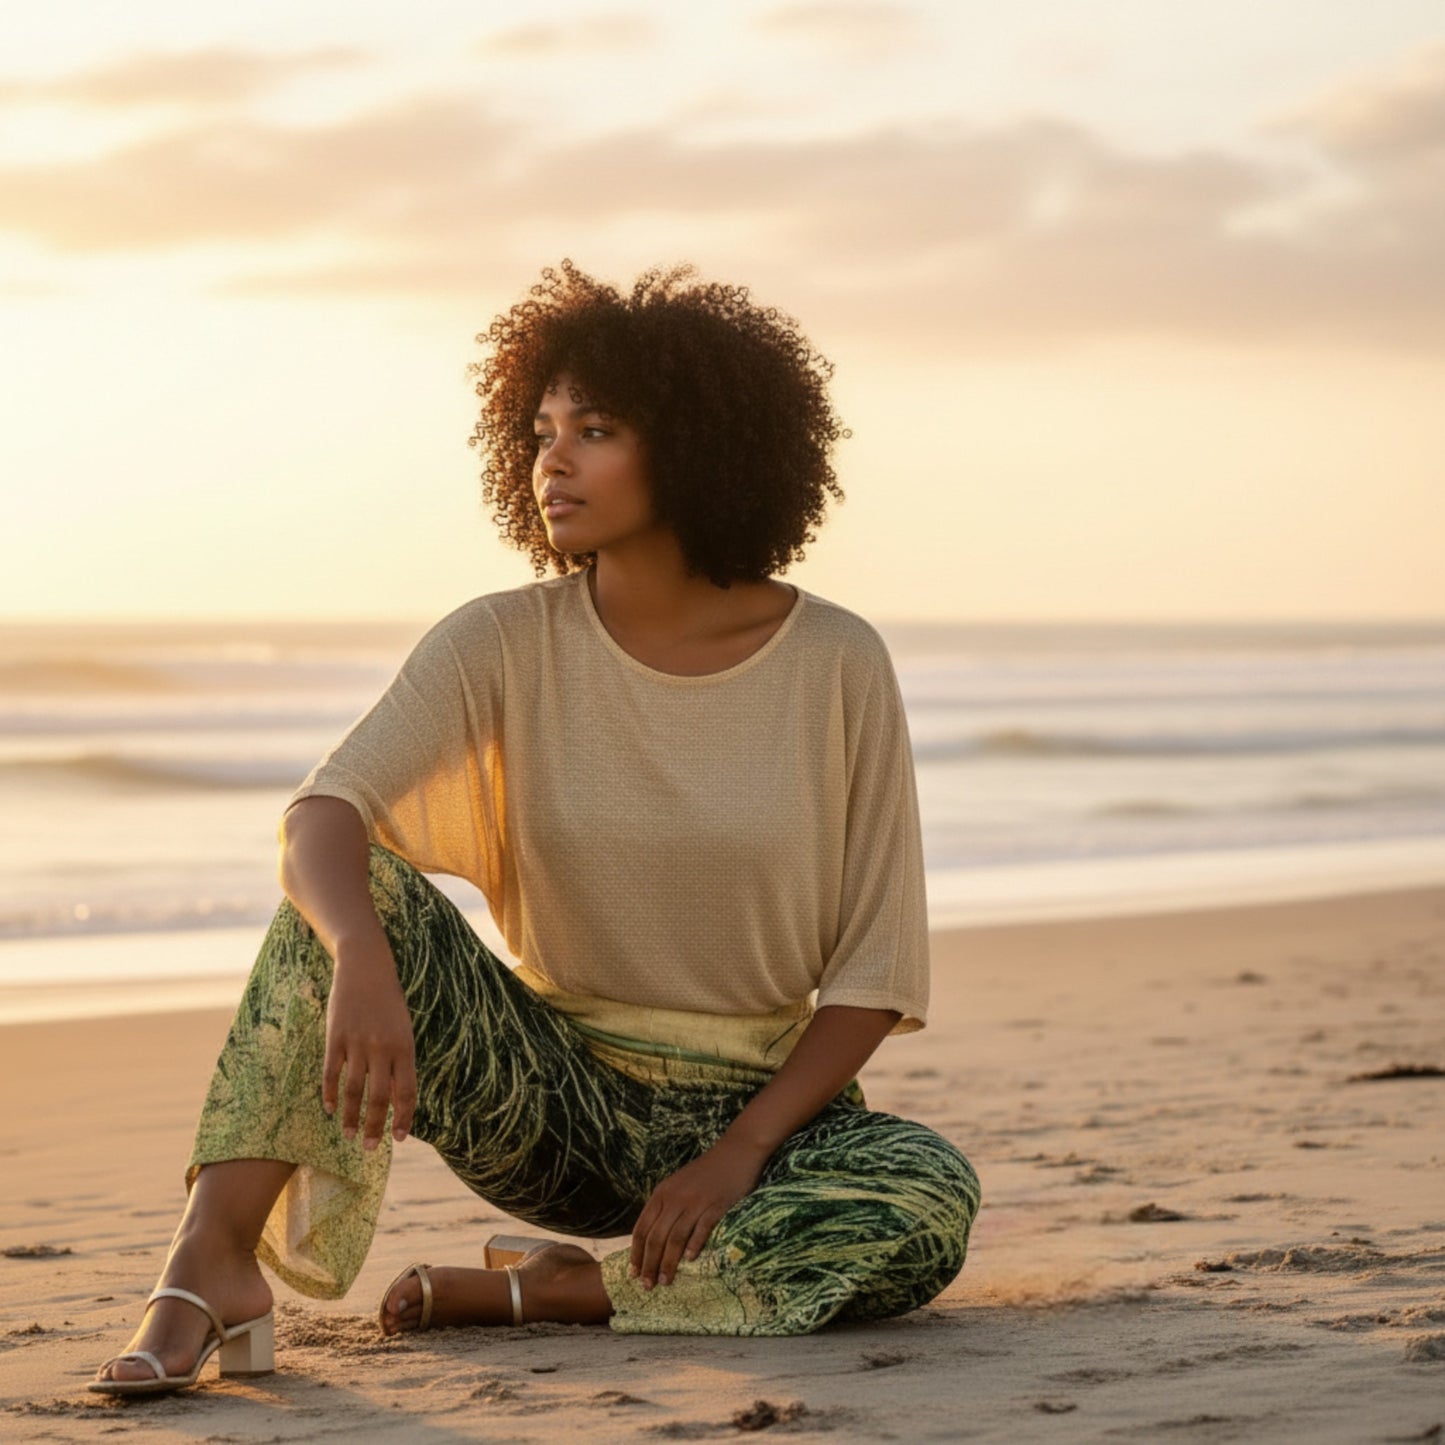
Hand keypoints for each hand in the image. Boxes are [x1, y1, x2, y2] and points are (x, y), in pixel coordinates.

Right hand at [321, 937, 415, 1149]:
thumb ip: (401, 1061)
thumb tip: (397, 1098)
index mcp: (405, 1046)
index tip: (400, 1138)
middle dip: (376, 1126)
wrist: (366, 967)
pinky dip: (329, 1095)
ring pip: (353, 1090)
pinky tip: (330, 1110)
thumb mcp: (404, 1028)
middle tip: (371, 1148)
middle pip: (379, 1097)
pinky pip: (331, 1074)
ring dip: (351, 1117)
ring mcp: (357, 1043)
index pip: (407, 1091)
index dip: (403, 1117)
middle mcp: (382, 1048)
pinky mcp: (335, 1038)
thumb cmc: (389, 1001)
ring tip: (350, 1136)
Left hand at [630, 1138, 767, 1288]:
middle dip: (649, 1264)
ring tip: (665, 1282)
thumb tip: (654, 1240)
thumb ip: (666, 1207)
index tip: (632, 1273)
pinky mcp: (716, 1204)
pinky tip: (690, 1261)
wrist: (736, 1151)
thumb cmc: (707, 1172)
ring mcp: (695, 1201)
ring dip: (668, 1263)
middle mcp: (675, 1197)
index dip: (636, 1253)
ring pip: (675, 1237)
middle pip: (656, 1236)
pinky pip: (701, 1228)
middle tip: (647, 1286)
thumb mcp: (678, 1185)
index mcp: (662, 1193)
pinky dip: (694, 1245)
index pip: (642, 1228)